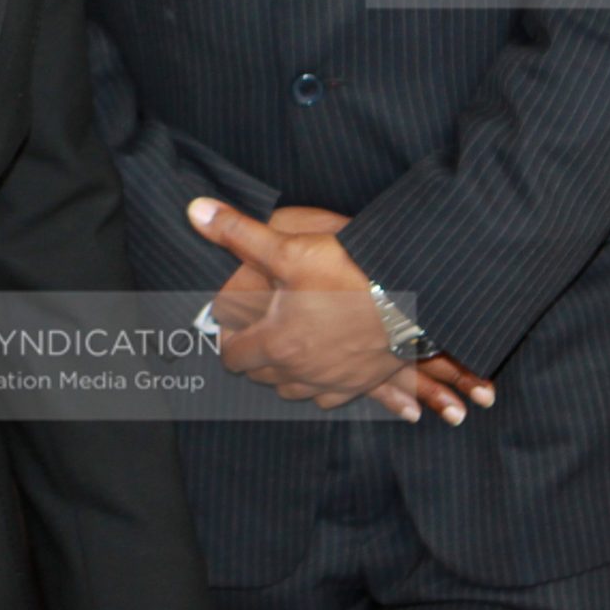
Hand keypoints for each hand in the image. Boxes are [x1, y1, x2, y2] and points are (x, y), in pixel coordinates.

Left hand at [191, 198, 492, 418]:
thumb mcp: (288, 247)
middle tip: (256, 328)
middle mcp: (302, 372)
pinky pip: (330, 397)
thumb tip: (196, 211)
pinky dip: (319, 384)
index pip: (233, 357)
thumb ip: (238, 233)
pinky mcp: (363, 383)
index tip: (232, 323)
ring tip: (285, 345)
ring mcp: (334, 382)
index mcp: (276, 344)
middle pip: (261, 376)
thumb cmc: (348, 272)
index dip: (227, 340)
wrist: (413, 293)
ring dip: (284, 373)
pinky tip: (322, 363)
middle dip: (253, 355)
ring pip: (294, 391)